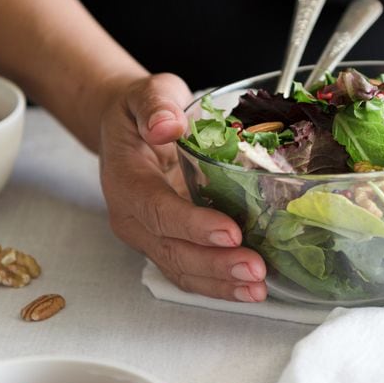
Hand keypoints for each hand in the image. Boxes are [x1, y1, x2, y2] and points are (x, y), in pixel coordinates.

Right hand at [98, 73, 266, 301]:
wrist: (128, 129)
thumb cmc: (141, 111)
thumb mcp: (147, 93)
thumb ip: (157, 105)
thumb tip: (168, 125)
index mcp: (125, 180)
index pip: (157, 209)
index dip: (192, 225)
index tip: (230, 232)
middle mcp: (132, 217)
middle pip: (171, 249)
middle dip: (214, 265)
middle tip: (255, 269)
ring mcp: (149, 236)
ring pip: (181, 269)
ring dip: (220, 283)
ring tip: (257, 287)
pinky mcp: (167, 244)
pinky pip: (190, 272)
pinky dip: (219, 285)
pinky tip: (249, 289)